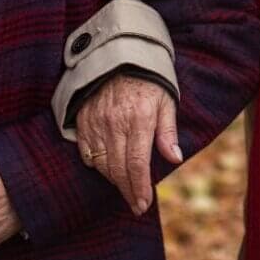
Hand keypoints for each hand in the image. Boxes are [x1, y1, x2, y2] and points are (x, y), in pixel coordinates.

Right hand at [76, 74, 181, 216]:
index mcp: (139, 118)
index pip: (137, 164)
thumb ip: (168, 131)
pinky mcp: (84, 120)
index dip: (139, 188)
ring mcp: (97, 121)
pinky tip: (106, 166)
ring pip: (101, 163)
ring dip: (113, 179)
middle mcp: (115, 122)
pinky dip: (95, 163)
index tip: (143, 204)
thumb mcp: (166, 101)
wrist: (118, 55)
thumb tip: (175, 158)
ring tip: (124, 185)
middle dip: (128, 191)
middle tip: (136, 204)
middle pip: (118, 169)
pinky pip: (86, 152)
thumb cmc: (147, 81)